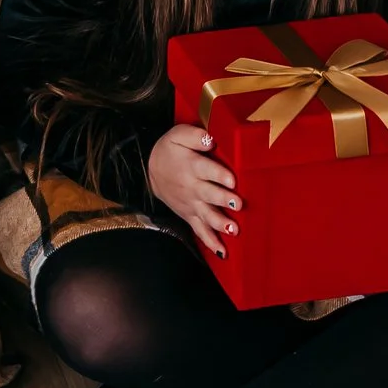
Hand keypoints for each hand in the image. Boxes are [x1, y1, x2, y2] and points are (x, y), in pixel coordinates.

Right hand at [147, 122, 239, 257]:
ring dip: (219, 223)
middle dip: (223, 200)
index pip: (206, 170)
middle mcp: (192, 187)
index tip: (231, 180)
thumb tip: (211, 139)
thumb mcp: (177, 135)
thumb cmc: (169, 150)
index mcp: (191, 166)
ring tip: (232, 229)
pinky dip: (210, 242)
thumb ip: (195, 135)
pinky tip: (222, 251)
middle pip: (209, 194)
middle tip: (237, 204)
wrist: (149, 169)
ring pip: (206, 216)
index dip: (219, 175)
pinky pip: (199, 230)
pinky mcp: (189, 215)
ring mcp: (191, 204)